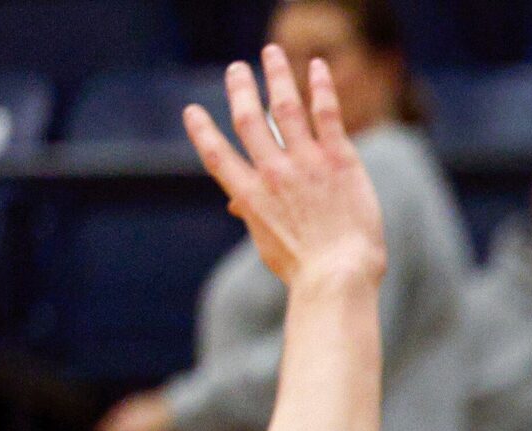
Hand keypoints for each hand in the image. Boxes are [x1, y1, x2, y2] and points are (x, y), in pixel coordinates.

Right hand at [185, 48, 385, 290]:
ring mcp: (306, 163)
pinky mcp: (339, 159)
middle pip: (247, 119)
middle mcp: (273, 173)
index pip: (216, 155)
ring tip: (271, 53)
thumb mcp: (269, 246)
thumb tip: (235, 204)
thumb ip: (253, 215)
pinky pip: (326, 113)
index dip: (201, 131)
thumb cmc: (306, 270)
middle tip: (236, 69)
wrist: (339, 276)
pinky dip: (320, 86)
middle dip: (239, 89)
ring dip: (276, 74)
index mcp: (250, 197)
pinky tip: (317, 66)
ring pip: (285, 106)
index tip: (191, 112)